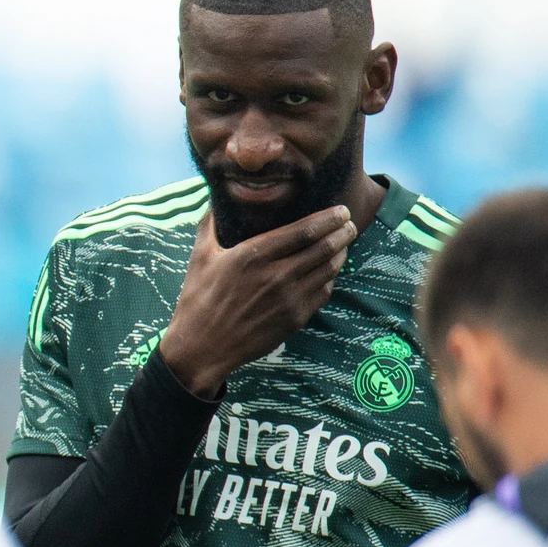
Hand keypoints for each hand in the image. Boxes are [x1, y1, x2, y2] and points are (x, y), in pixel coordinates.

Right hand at [157, 207, 357, 397]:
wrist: (201, 346)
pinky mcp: (294, 319)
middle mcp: (275, 276)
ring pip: (328, 270)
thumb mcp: (199, 257)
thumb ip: (210, 225)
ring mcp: (288, 299)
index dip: (328, 218)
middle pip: (324, 248)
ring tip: (343, 244)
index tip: (341, 210)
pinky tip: (328, 271)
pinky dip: (330, 278)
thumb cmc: (198, 300)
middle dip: (343, 233)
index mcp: (252, 255)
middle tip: (350, 224)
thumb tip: (215, 199)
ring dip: (341, 254)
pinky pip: (323, 292)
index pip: (304, 231)